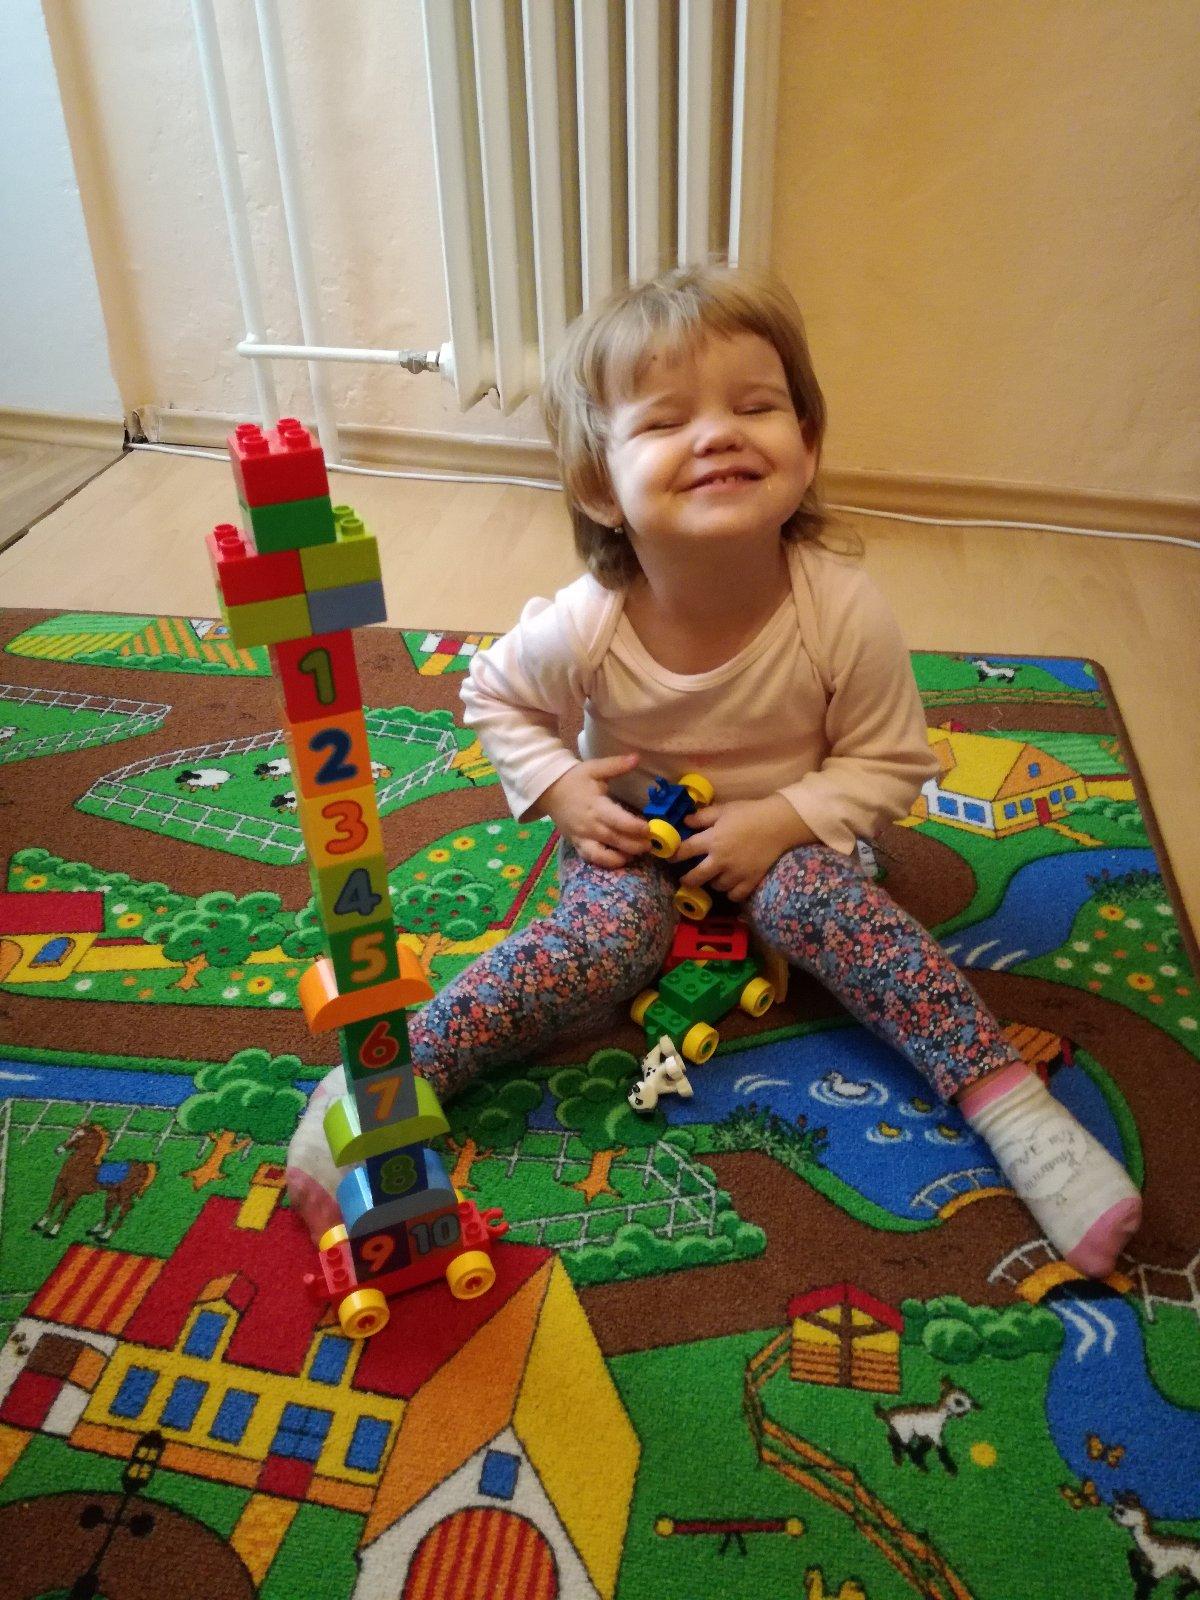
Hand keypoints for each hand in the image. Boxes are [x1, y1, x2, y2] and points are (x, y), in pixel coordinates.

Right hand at [538, 753, 651, 867]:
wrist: (547, 790)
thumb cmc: (573, 779)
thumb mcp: (594, 768)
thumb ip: (616, 765)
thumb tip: (637, 758)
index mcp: (596, 806)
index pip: (618, 820)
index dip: (635, 827)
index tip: (649, 828)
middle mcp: (590, 825)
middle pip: (615, 839)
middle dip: (635, 844)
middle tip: (651, 844)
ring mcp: (582, 837)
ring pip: (604, 854)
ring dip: (623, 856)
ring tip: (638, 854)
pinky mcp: (577, 844)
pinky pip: (592, 858)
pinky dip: (606, 862)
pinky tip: (621, 860)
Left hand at [674, 795, 814, 901]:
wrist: (778, 824)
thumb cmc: (749, 813)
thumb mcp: (723, 809)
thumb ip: (702, 817)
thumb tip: (685, 822)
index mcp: (712, 840)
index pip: (686, 850)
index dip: (675, 855)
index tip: (670, 858)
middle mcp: (721, 859)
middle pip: (696, 877)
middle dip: (687, 879)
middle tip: (685, 879)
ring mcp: (736, 873)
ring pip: (716, 886)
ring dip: (712, 882)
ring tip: (714, 877)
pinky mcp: (750, 880)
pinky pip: (735, 895)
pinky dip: (730, 893)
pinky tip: (730, 886)